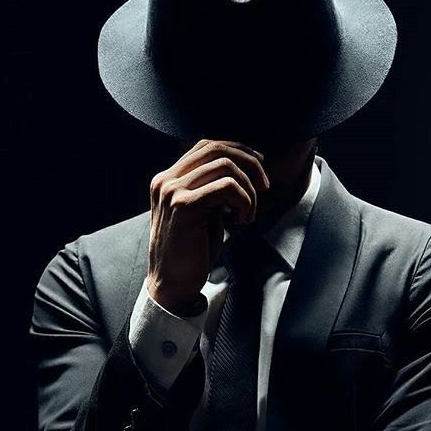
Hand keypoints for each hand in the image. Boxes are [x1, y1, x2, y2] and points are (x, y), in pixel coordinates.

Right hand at [147, 138, 270, 314]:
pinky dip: (244, 200)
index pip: (206, 146)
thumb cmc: (190, 251)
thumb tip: (244, 169)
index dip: (238, 150)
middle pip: (217, 149)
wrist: (171, 284)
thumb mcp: (201, 212)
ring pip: (225, 166)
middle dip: (249, 164)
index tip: (259, 166)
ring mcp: (172, 191)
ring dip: (248, 189)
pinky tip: (241, 220)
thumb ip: (211, 189)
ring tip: (248, 214)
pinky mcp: (184, 206)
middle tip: (264, 187)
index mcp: (167, 179)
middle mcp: (166, 180)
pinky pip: (226, 187)